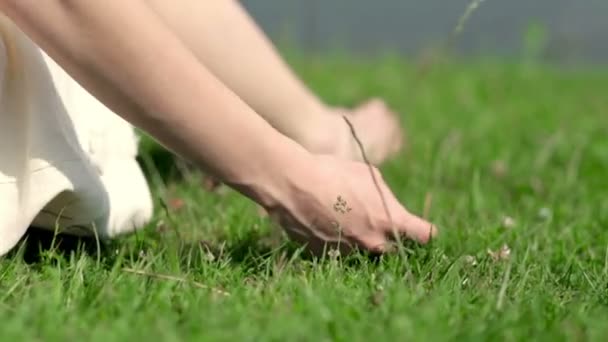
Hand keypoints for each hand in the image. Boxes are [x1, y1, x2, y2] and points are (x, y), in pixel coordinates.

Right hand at [266, 155, 437, 254]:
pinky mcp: (325, 255)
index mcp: (389, 220)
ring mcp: (348, 252)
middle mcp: (372, 242)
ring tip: (342, 217)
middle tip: (377, 222)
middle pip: (392, 249)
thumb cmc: (333, 172)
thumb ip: (383, 196)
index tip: (427, 232)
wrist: (292, 184)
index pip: (423, 235)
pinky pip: (337, 252)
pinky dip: (336, 241)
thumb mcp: (368, 175)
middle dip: (389, 238)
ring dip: (359, 239)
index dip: (426, 233)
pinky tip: (323, 222)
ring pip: (362, 251)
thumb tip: (385, 205)